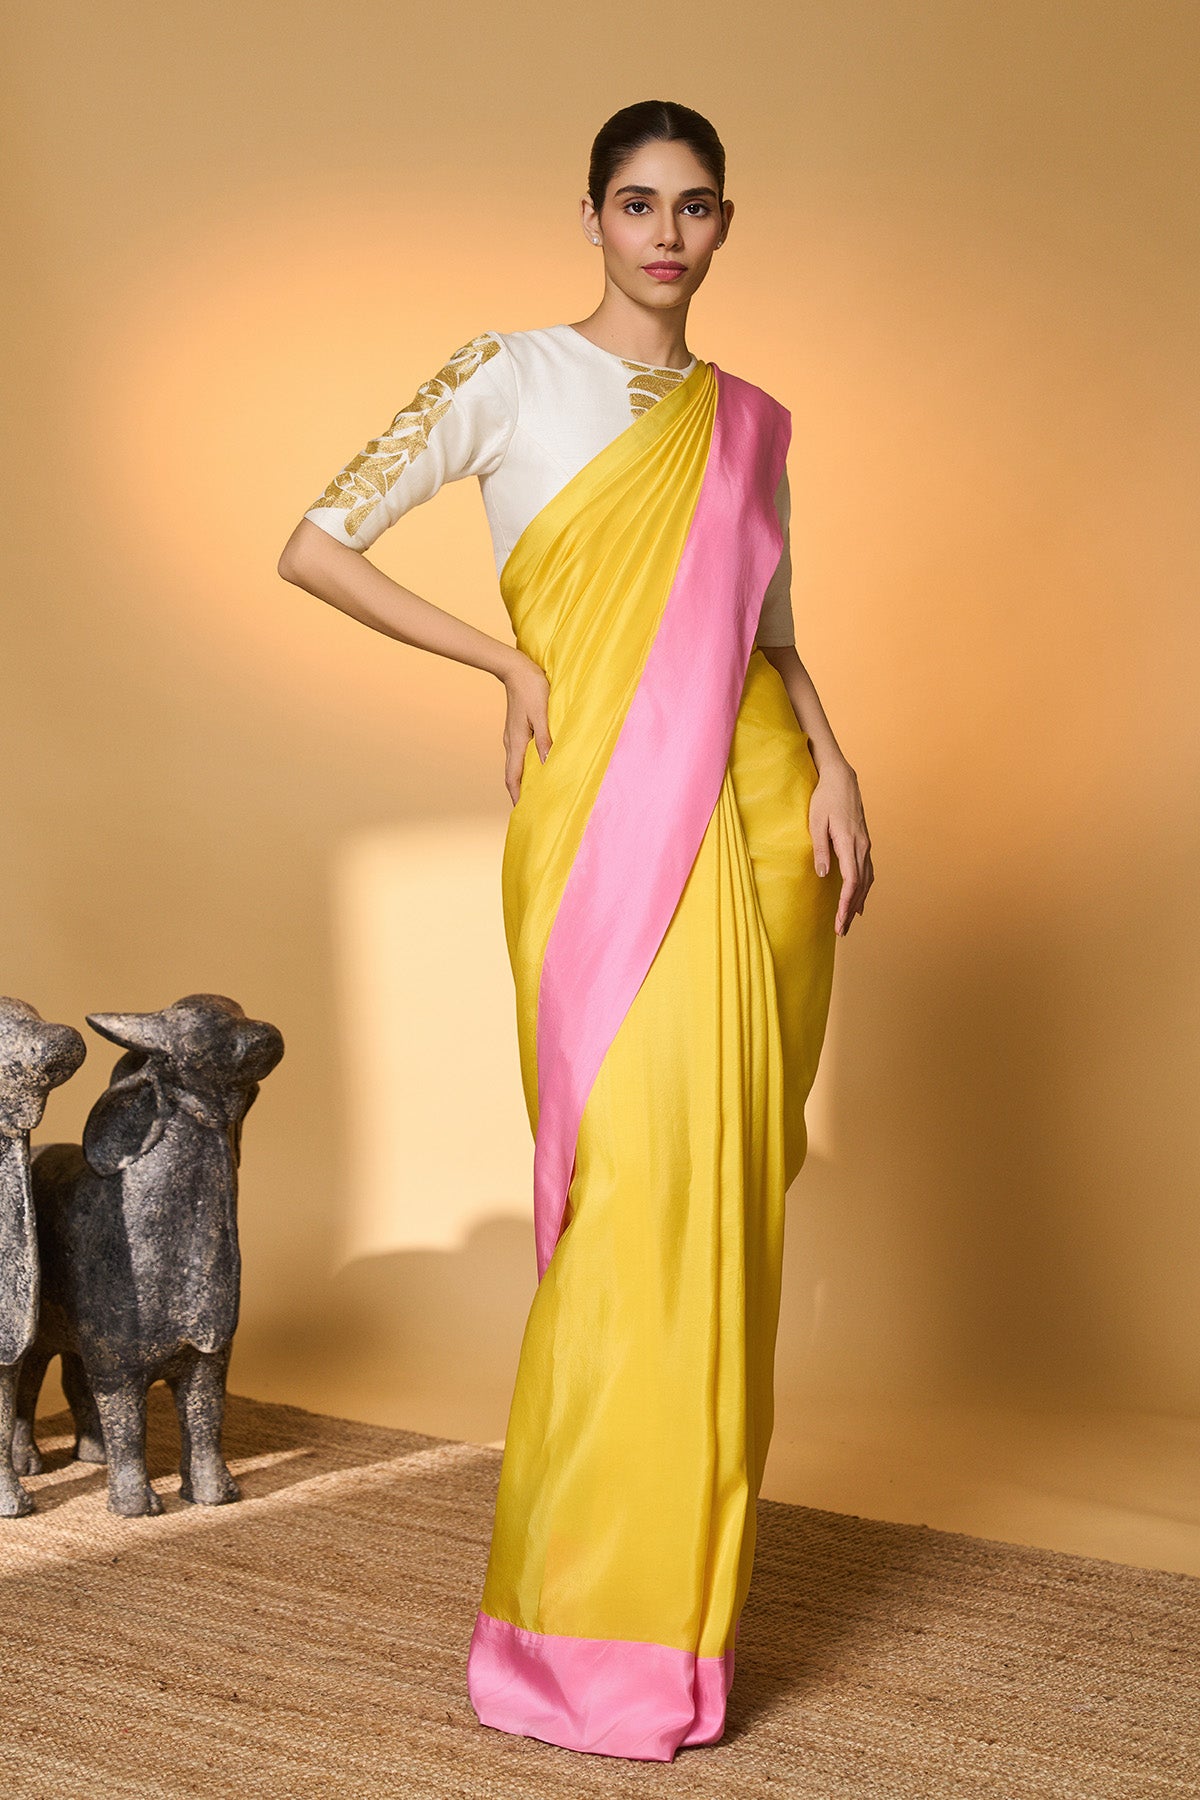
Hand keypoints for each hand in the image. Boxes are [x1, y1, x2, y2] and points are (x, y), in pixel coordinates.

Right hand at [503, 653, 551, 803]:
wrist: (515, 668)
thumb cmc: (531, 688)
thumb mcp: (542, 713)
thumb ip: (545, 738)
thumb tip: (547, 762)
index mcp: (516, 742)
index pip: (513, 777)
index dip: (517, 796)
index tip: (522, 812)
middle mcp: (511, 742)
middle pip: (513, 775)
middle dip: (519, 793)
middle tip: (530, 809)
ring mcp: (512, 736)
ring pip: (516, 765)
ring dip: (522, 780)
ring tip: (534, 792)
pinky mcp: (516, 729)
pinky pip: (519, 755)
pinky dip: (524, 767)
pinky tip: (535, 767)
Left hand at [809, 758, 873, 935]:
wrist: (841, 779)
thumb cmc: (825, 799)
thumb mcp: (816, 823)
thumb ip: (820, 849)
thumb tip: (823, 875)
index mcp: (850, 843)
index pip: (852, 881)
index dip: (846, 904)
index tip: (839, 920)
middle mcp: (862, 847)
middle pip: (861, 886)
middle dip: (851, 910)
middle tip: (841, 931)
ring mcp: (865, 845)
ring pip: (867, 880)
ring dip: (859, 902)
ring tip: (849, 921)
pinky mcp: (863, 843)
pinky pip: (867, 871)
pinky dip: (864, 889)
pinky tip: (860, 900)